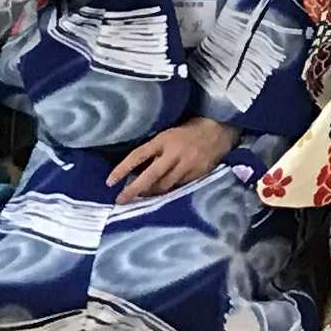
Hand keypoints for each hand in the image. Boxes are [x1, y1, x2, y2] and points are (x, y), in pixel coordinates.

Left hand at [103, 114, 233, 206]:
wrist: (221, 130)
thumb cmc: (191, 129)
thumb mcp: (169, 134)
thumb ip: (156, 150)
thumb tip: (137, 170)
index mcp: (164, 140)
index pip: (138, 156)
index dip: (122, 169)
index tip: (109, 182)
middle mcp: (174, 153)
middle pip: (150, 176)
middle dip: (133, 190)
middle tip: (121, 200)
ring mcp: (187, 165)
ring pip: (164, 186)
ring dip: (151, 193)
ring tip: (142, 197)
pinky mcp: (198, 174)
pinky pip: (178, 186)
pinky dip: (169, 190)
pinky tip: (163, 192)